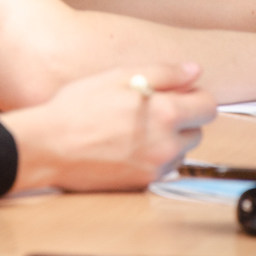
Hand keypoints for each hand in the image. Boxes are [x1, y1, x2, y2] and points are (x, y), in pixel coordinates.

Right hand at [0, 62, 216, 192]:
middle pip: (197, 131)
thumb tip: (194, 71)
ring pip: (180, 152)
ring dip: (169, 140)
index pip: (208, 107)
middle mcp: (166, 144)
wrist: (47, 146)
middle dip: (183, 118)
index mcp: (165, 113)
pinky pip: (162, 168)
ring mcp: (154, 168)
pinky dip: (153, 157)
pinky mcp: (141, 184)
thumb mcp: (119, 76)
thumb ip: (164, 72)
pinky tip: (127, 146)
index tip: (181, 93)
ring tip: (137, 128)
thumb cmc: (78, 107)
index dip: (196, 96)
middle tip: (153, 109)